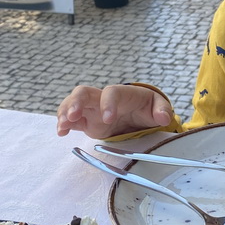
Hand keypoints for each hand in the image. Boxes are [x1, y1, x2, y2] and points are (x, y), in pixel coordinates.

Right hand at [57, 84, 172, 138]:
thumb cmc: (146, 107)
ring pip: (72, 103)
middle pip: (84, 92)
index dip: (107, 104)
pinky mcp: (85, 121)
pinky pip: (70, 119)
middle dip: (75, 102)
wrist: (136, 114)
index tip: (107, 118)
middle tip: (71, 116)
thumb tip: (163, 117)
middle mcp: (102, 98)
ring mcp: (91, 109)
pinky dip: (63, 124)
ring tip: (62, 127)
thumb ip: (161, 110)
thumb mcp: (157, 106)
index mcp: (121, 94)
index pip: (111, 93)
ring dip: (64, 113)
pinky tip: (61, 133)